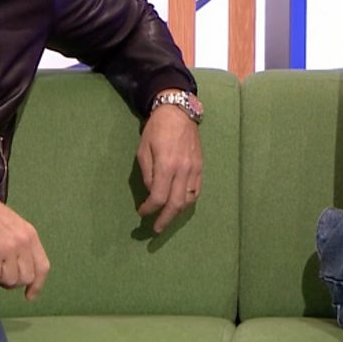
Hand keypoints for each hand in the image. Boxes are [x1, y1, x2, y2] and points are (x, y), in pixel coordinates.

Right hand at [0, 200, 49, 300]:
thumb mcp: (15, 228)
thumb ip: (22, 249)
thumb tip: (23, 277)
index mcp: (30, 236)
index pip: (42, 267)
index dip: (37, 285)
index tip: (30, 295)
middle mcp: (23, 242)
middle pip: (26, 278)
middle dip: (14, 281)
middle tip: (2, 274)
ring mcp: (9, 247)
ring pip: (10, 280)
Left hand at [136, 97, 202, 232]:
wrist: (179, 112)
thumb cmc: (156, 129)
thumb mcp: (143, 149)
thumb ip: (147, 173)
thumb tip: (151, 192)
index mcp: (166, 165)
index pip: (158, 196)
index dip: (149, 208)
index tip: (141, 212)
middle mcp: (183, 170)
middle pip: (176, 203)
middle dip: (165, 219)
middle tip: (156, 229)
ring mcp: (194, 169)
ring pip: (188, 200)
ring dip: (177, 213)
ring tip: (167, 218)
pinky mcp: (200, 167)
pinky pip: (196, 190)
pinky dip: (188, 201)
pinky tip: (180, 205)